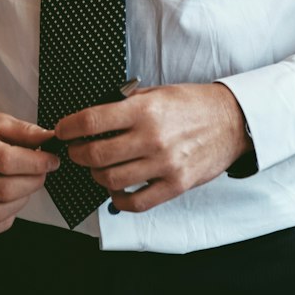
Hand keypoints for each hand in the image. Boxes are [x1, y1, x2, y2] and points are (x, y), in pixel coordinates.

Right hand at [0, 104, 59, 237]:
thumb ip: (23, 131)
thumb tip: (50, 140)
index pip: (7, 162)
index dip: (36, 164)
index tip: (52, 160)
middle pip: (4, 190)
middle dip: (33, 182)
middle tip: (41, 172)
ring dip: (20, 202)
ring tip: (25, 185)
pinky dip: (3, 220)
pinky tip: (8, 203)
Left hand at [54, 83, 249, 212]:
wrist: (232, 121)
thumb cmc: (193, 104)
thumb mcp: (158, 92)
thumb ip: (127, 103)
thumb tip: (93, 117)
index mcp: (145, 109)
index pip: (92, 121)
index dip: (68, 127)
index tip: (62, 130)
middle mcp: (152, 137)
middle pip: (95, 154)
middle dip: (76, 153)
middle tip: (75, 150)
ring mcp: (164, 164)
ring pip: (110, 179)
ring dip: (95, 175)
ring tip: (96, 168)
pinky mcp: (175, 185)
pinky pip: (135, 202)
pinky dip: (118, 199)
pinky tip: (115, 190)